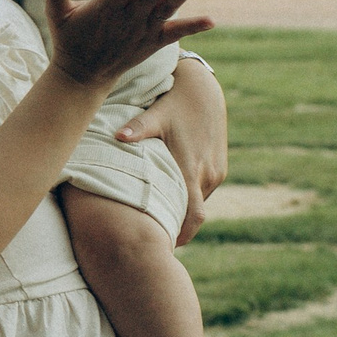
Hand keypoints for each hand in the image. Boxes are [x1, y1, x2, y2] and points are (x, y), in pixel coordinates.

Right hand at [45, 0, 210, 91]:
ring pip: (165, 10)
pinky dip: (192, 28)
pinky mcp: (152, 44)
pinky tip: (211, 20)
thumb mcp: (56, 15)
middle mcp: (126, 21)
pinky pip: (175, 34)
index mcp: (104, 9)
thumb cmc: (69, 38)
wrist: (83, 76)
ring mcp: (141, 33)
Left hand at [118, 55, 227, 245]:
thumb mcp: (155, 114)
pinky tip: (171, 198)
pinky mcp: (219, 167)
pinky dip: (189, 198)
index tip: (163, 248)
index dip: (180, 235)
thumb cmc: (174, 101)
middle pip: (194, 216)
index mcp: (190, 168)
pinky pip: (203, 191)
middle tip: (155, 241)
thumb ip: (137, 129)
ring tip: (159, 220)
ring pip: (198, 204)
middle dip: (177, 229)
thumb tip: (116, 137)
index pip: (191, 216)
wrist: (204, 87)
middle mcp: (208, 175)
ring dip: (182, 212)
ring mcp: (216, 172)